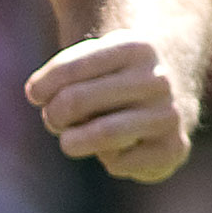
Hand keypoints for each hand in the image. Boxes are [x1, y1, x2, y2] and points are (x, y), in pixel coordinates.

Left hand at [27, 34, 192, 183]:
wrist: (169, 101)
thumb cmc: (111, 82)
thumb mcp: (88, 62)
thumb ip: (59, 74)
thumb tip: (37, 93)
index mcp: (134, 49)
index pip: (65, 70)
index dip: (40, 88)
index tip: (37, 94)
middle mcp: (157, 79)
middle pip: (75, 101)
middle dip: (54, 116)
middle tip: (57, 119)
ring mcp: (169, 114)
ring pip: (103, 134)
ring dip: (72, 141)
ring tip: (72, 139)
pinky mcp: (174, 148)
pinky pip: (119, 163)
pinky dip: (106, 160)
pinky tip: (119, 149)